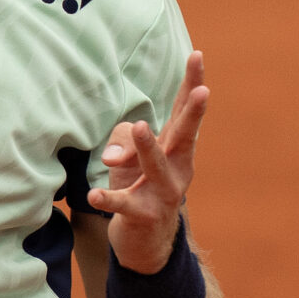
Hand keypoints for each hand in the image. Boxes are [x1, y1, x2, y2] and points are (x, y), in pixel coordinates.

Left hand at [89, 50, 207, 273]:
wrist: (147, 242)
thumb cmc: (140, 187)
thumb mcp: (131, 157)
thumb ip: (123, 142)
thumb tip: (112, 158)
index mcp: (176, 149)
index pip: (184, 111)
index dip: (192, 84)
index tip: (197, 55)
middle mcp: (177, 169)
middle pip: (185, 136)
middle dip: (194, 113)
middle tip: (203, 90)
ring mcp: (164, 194)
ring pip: (156, 168)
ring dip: (147, 147)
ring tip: (138, 126)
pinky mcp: (143, 216)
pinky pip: (125, 205)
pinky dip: (110, 199)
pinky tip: (95, 195)